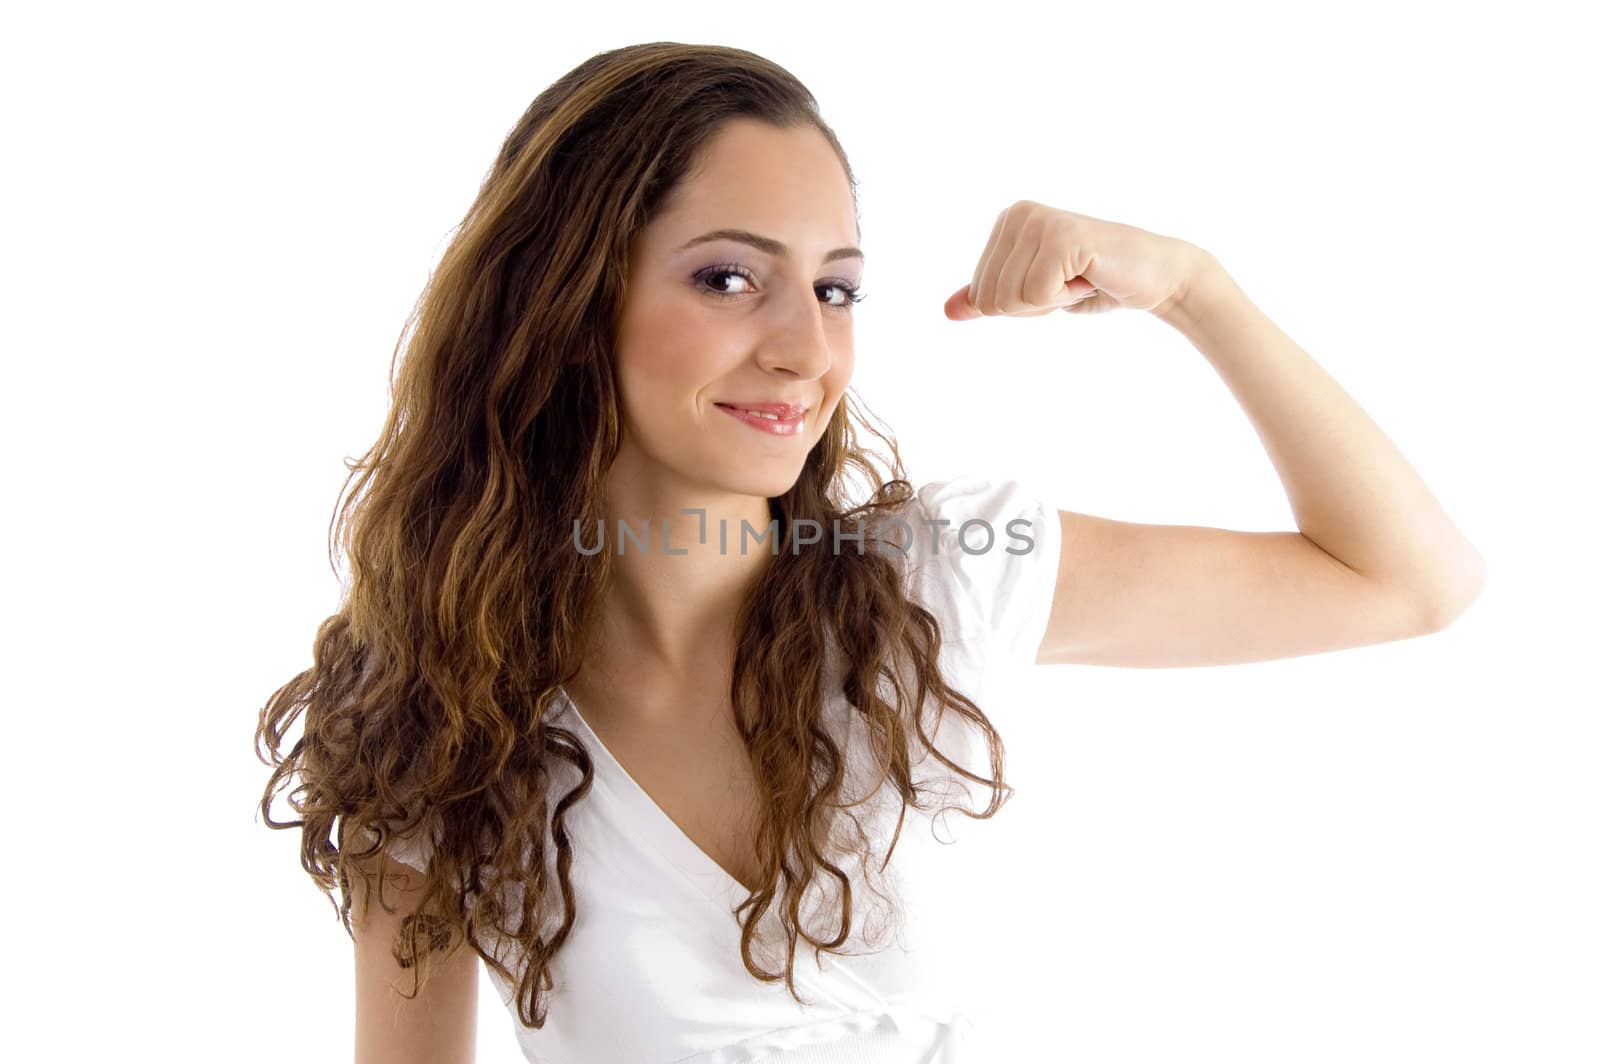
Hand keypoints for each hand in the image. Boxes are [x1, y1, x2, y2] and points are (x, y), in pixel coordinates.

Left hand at [944, 200, 1204, 319]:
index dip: (1020, 306)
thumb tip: (947, 311)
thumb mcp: (1033, 295)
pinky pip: (1037, 295)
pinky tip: (1089, 276)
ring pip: (1009, 300)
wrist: (1154, 278)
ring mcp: (1040, 222)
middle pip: (990, 299)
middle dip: (1032, 307)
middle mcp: (1018, 214)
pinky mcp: (1062, 236)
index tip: (1056, 284)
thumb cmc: (1094, 283)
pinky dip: (1066, 298)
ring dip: (1050, 303)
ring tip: (1079, 278)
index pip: (981, 295)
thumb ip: (990, 299)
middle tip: (1070, 283)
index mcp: (1007, 222)